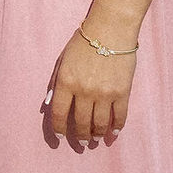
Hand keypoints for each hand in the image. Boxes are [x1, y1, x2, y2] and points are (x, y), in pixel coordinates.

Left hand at [46, 14, 138, 145]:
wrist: (110, 30)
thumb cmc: (83, 42)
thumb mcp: (62, 60)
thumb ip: (56, 82)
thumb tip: (50, 104)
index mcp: (66, 82)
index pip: (58, 113)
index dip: (58, 128)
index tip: (60, 137)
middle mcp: (84, 91)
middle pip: (81, 122)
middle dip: (80, 136)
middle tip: (82, 142)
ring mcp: (104, 93)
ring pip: (100, 124)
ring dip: (98, 135)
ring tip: (96, 139)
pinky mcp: (122, 92)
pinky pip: (119, 116)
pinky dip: (116, 127)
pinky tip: (113, 133)